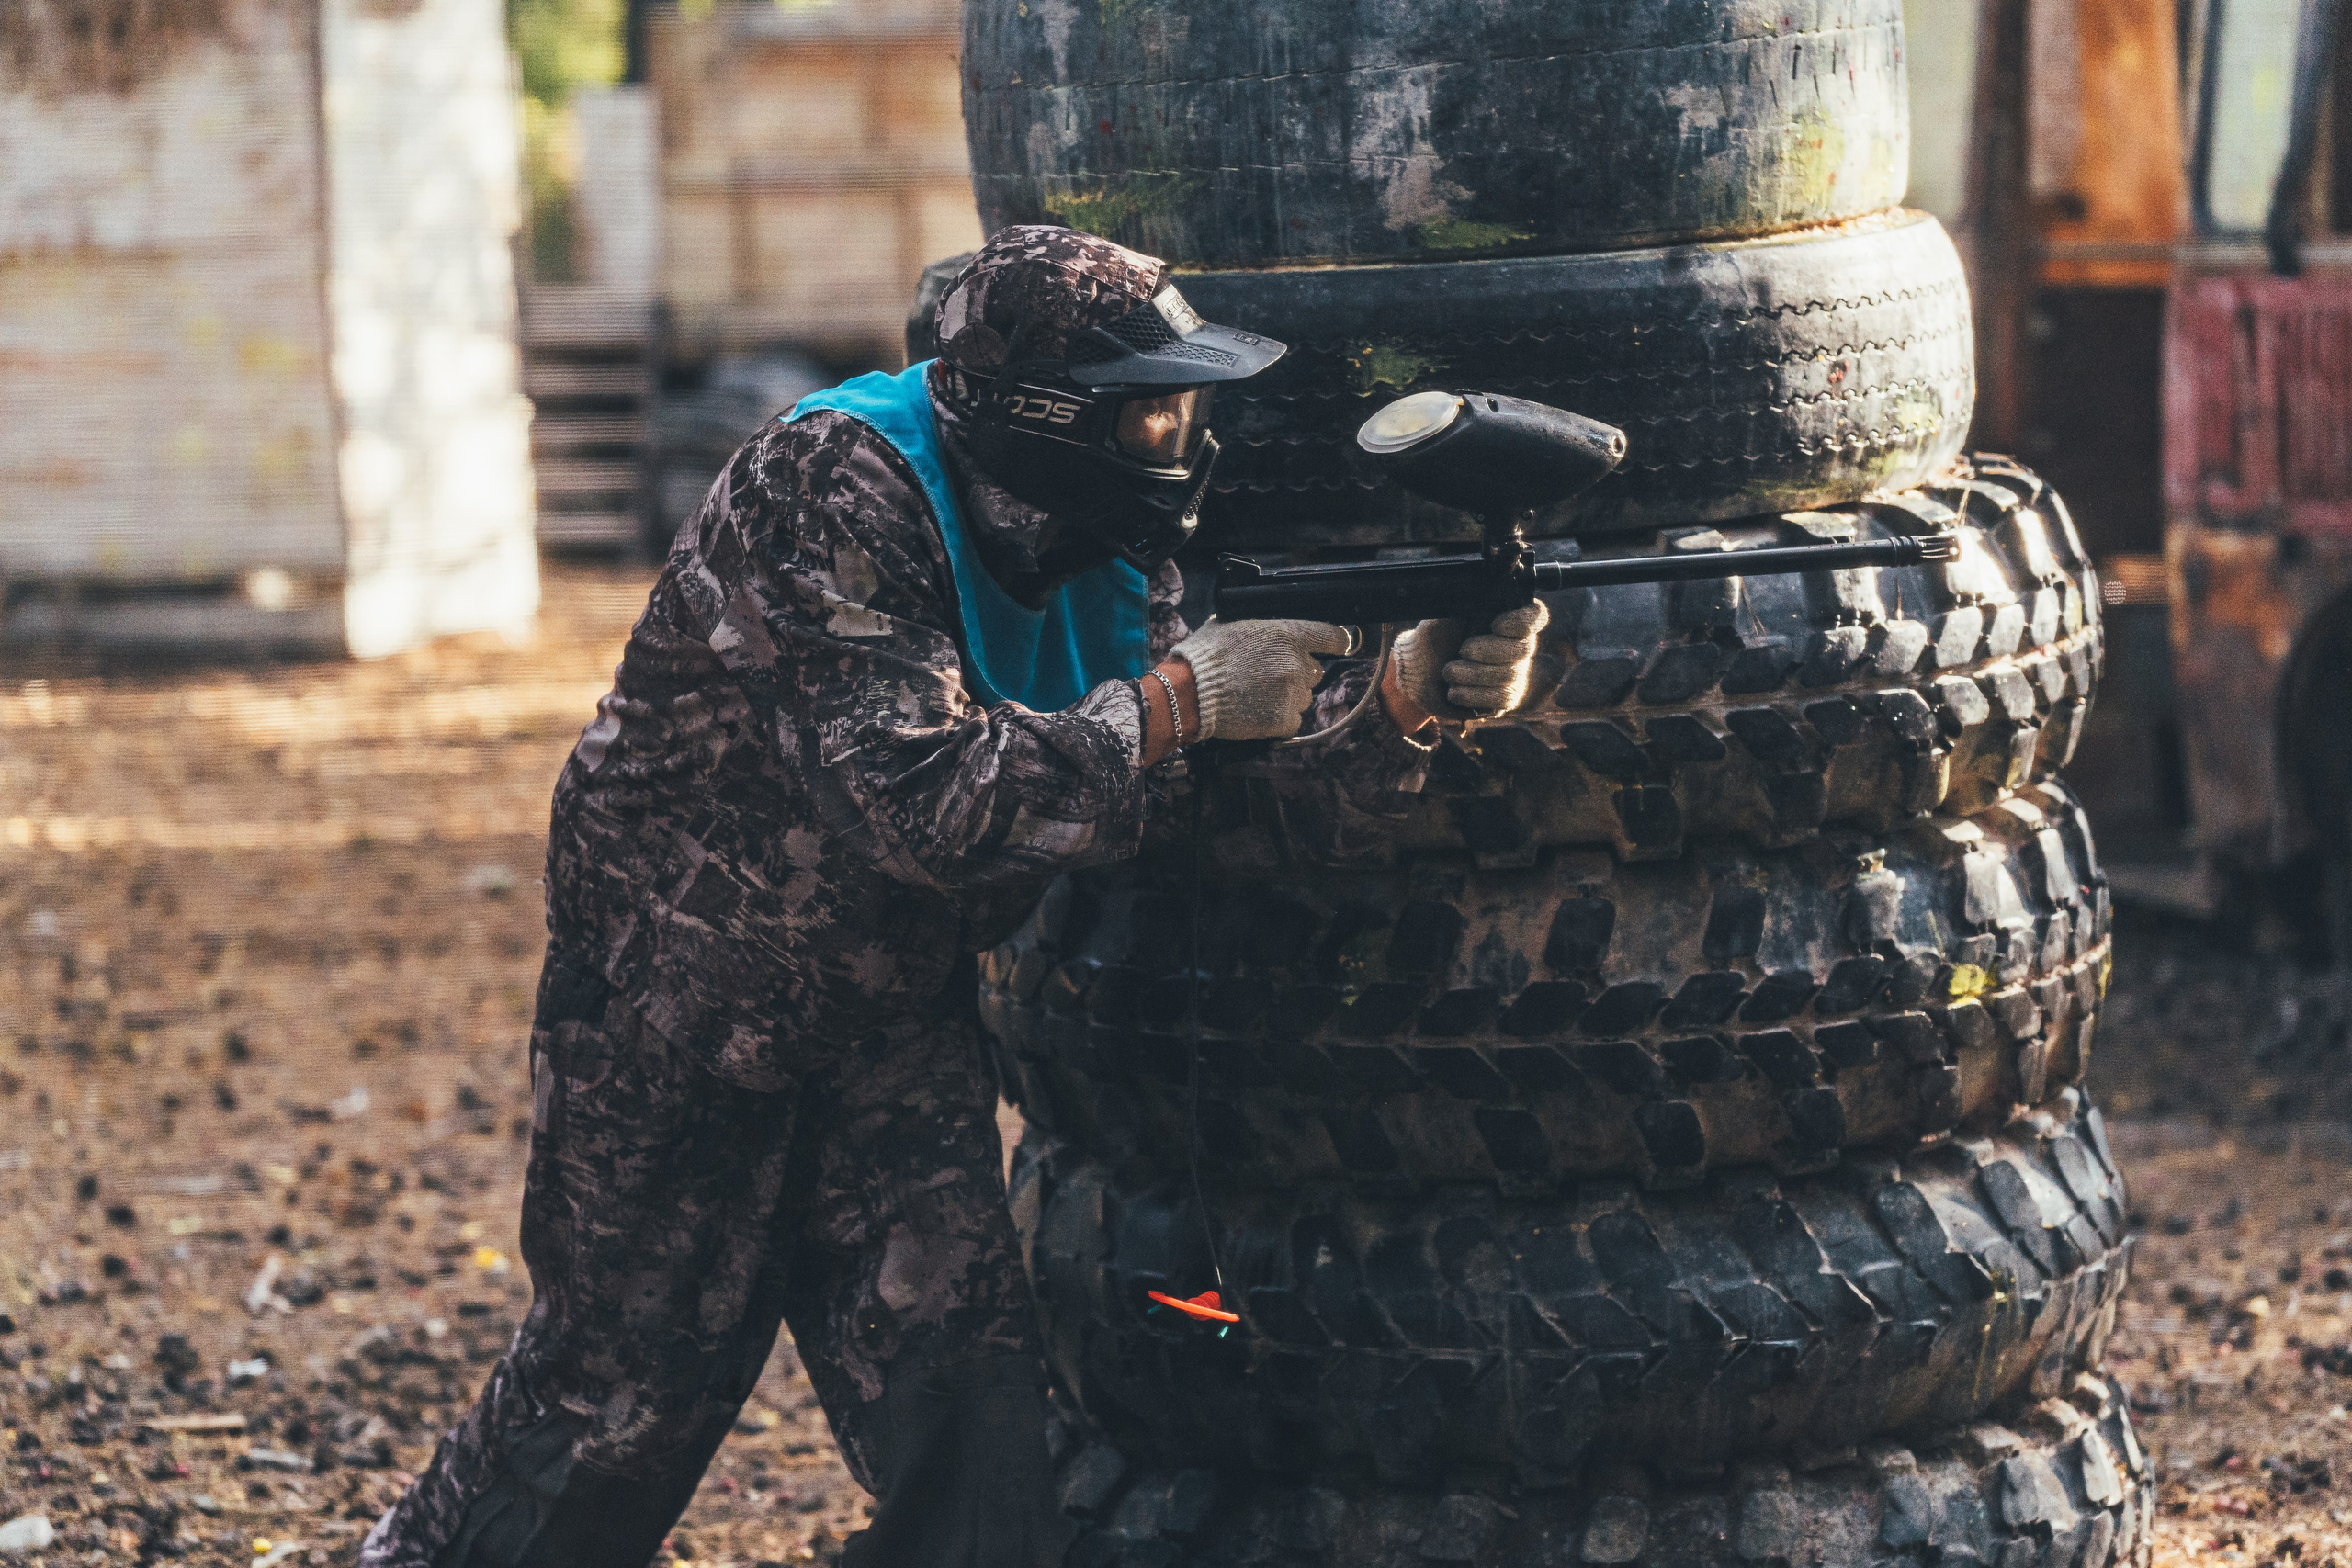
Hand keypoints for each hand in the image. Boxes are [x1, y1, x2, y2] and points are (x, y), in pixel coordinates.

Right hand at [1169, 618, 1354, 741]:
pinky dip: (1279, 720)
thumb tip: (1265, 628)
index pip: (1332, 637)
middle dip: (1297, 674)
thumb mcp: (1232, 625)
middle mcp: (1296, 663)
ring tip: (1257, 696)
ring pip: (1303, 697)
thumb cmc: (1205, 655)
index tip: (1342, 645)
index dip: (1339, 642)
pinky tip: (1257, 713)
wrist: (1190, 692)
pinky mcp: (1284, 719)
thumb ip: (1259, 627)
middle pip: (1314, 672)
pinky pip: (1293, 721)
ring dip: (1287, 698)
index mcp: (1286, 634)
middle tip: (1269, 677)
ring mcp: (1292, 693)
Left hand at [1393, 601, 1550, 718]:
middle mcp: (1519, 645)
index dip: (1522, 622)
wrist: (1420, 670)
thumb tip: (1478, 586)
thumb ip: (1467, 601)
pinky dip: (1474, 694)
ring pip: (1509, 675)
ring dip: (1475, 674)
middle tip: (1463, 650)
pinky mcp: (1505, 698)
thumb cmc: (1436, 637)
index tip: (1495, 625)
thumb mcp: (1447, 614)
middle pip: (1524, 648)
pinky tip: (1454, 691)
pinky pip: (1501, 698)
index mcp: (1509, 618)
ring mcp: (1515, 673)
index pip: (1536, 615)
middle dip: (1490, 650)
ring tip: (1449, 672)